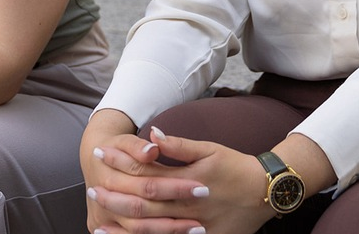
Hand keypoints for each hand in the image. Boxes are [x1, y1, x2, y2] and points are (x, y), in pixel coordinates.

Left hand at [87, 126, 274, 233]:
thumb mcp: (210, 149)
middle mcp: (189, 207)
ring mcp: (195, 228)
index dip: (121, 164)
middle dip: (115, 198)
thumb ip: (179, 146)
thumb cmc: (236, 166)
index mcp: (189, 181)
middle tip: (91, 189)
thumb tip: (151, 134)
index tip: (100, 156)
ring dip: (123, 228)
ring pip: (152, 232)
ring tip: (99, 225)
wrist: (266, 192)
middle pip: (144, 206)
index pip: (146, 174)